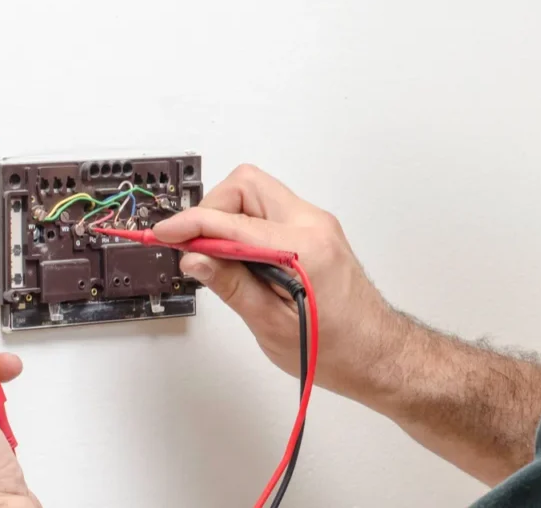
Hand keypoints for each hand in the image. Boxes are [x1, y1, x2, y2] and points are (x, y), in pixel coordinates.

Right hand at [154, 164, 408, 402]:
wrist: (376, 354)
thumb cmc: (336, 350)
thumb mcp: (271, 326)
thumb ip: (231, 284)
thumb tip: (196, 257)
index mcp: (303, 248)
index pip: (233, 220)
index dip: (191, 224)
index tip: (164, 234)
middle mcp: (313, 224)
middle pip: (246, 185)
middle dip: (211, 210)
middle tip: (193, 247)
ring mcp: (316, 224)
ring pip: (256, 194)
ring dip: (228, 218)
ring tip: (216, 259)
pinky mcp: (315, 232)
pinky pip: (269, 212)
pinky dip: (245, 227)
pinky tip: (239, 261)